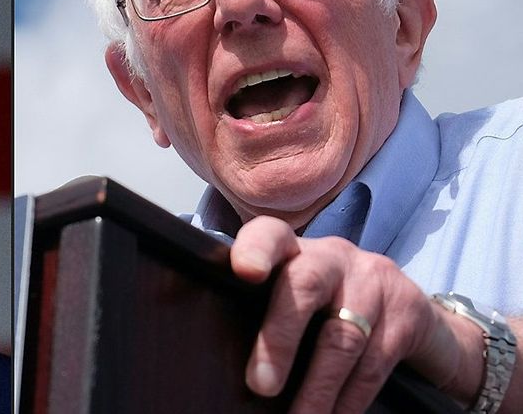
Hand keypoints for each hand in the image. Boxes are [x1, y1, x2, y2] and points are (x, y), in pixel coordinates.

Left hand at [230, 216, 482, 412]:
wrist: (406, 305)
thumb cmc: (325, 304)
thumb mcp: (294, 291)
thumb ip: (263, 306)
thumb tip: (227, 362)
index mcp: (296, 249)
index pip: (271, 236)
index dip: (256, 248)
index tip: (245, 271)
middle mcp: (334, 257)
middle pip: (305, 285)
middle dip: (279, 338)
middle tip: (261, 385)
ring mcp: (374, 281)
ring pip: (342, 338)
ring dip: (318, 388)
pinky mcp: (407, 314)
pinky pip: (374, 365)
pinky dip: (349, 400)